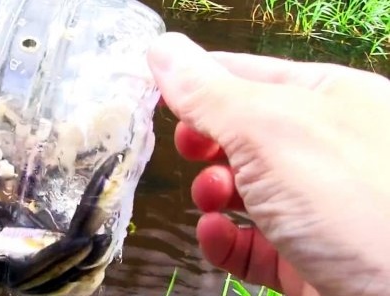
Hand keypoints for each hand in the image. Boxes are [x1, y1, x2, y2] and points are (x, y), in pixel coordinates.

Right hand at [148, 32, 389, 295]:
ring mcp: (316, 206)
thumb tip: (161, 50)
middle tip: (191, 149)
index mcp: (328, 98)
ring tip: (213, 198)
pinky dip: (224, 239)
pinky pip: (250, 242)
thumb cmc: (350, 200)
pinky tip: (217, 234)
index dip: (197, 81)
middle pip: (240, 134)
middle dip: (206, 143)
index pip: (246, 75)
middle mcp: (324, 149)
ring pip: (242, 190)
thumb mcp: (269, 129)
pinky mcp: (304, 257)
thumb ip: (209, 93)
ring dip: (213, 192)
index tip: (155, 94)